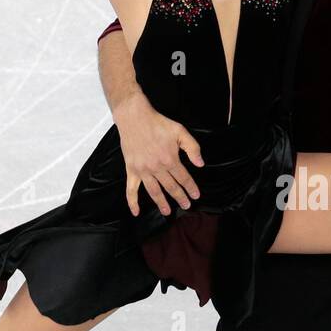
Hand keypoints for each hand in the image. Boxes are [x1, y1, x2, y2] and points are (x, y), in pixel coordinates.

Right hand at [117, 93, 203, 215]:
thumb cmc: (158, 123)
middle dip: (180, 197)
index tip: (196, 196)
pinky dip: (132, 202)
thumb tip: (200, 164)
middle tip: (186, 206)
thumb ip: (192, 148)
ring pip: (154, 192)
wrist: (134, 118)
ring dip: (161, 203)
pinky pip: (131, 190)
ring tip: (167, 212)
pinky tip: (136, 212)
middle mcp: (157, 168)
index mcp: (170, 160)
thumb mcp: (180, 131)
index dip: (191, 188)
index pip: (184, 178)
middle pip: (171, 187)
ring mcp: (143, 171)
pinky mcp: (131, 170)